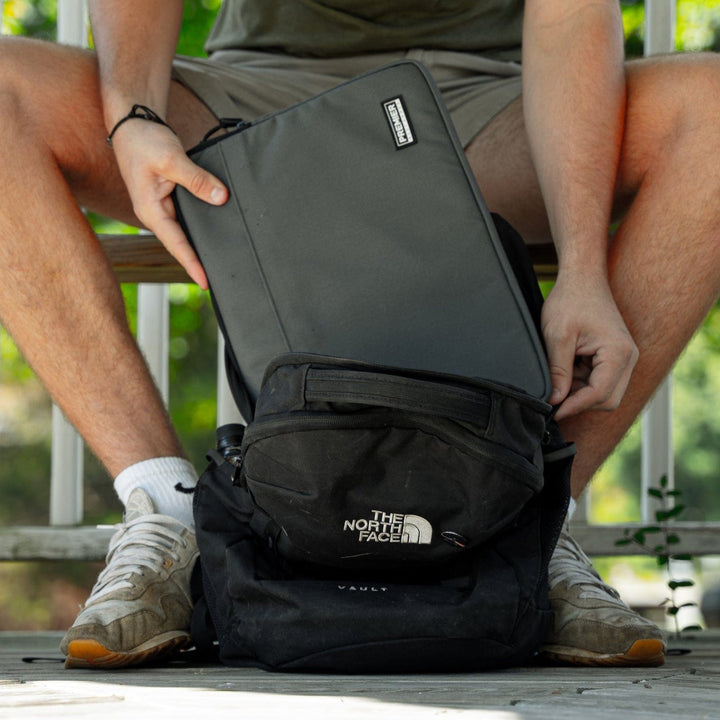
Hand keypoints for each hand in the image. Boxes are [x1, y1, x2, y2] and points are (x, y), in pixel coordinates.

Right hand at [111, 120, 227, 288]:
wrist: (132, 122)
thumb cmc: (144, 140)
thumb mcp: (172, 159)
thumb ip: (197, 180)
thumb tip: (220, 197)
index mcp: (150, 211)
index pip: (176, 244)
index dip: (192, 264)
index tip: (206, 282)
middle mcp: (154, 214)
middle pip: (180, 244)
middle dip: (197, 262)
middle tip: (220, 279)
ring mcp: (161, 208)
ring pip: (184, 233)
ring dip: (199, 246)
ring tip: (219, 263)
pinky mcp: (168, 199)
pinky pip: (186, 219)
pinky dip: (199, 227)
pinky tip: (214, 232)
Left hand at [541, 273, 637, 419]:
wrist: (582, 278)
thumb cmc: (570, 300)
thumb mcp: (557, 336)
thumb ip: (558, 371)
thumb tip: (555, 400)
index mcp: (618, 353)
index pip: (600, 394)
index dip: (573, 406)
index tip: (552, 412)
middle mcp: (628, 359)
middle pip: (607, 400)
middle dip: (579, 403)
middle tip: (552, 400)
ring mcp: (623, 359)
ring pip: (603, 394)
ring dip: (579, 393)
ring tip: (557, 379)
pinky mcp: (614, 358)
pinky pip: (600, 382)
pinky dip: (581, 383)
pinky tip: (564, 371)